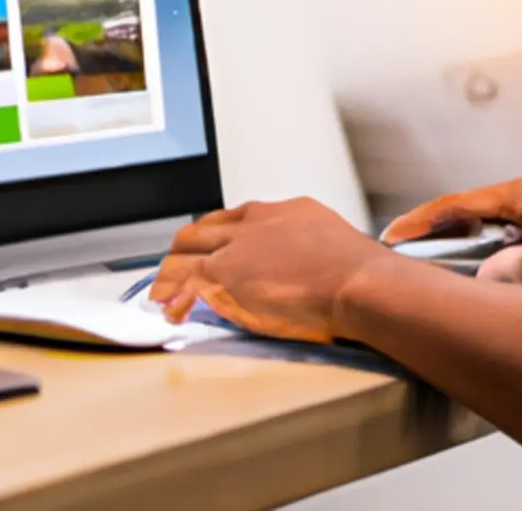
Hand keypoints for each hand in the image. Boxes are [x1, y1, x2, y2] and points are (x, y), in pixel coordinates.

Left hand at [149, 198, 391, 342]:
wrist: (357, 281)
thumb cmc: (358, 274)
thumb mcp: (332, 248)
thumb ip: (308, 253)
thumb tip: (305, 270)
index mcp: (284, 212)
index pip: (237, 218)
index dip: (220, 237)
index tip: (216, 252)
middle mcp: (256, 221)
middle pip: (204, 228)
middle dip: (187, 250)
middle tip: (178, 271)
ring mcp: (237, 245)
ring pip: (186, 250)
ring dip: (171, 273)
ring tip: (163, 294)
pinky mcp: (224, 272)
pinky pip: (185, 281)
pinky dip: (173, 296)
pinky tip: (170, 310)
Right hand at [381, 176, 521, 283]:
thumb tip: (483, 279)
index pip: (461, 205)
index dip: (424, 219)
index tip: (393, 233)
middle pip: (467, 212)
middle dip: (432, 229)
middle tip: (399, 251)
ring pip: (486, 227)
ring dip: (459, 243)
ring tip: (428, 264)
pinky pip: (507, 238)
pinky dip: (486, 253)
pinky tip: (479, 273)